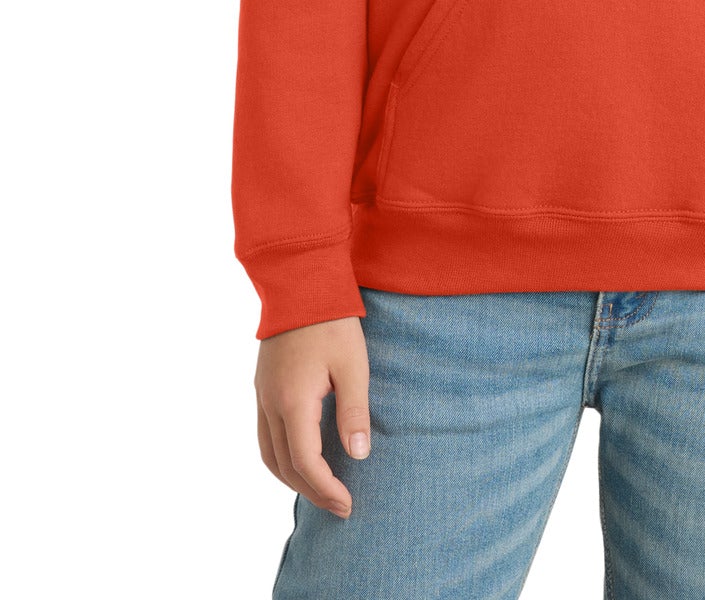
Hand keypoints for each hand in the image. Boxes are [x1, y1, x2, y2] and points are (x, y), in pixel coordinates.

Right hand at [255, 316, 371, 519]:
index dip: (326, 489)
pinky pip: (265, 436)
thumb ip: (354, 412)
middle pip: (284, 466)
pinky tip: (301, 458)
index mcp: (293, 401)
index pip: (306, 462)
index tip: (348, 504)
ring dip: (292, 479)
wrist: (300, 283)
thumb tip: (357, 456)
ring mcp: (262, 396)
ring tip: (320, 490)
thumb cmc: (332, 322)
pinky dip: (281, 458)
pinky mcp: (262, 387)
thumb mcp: (353, 366)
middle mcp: (270, 403)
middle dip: (311, 491)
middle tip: (339, 505)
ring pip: (268, 455)